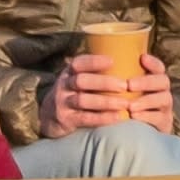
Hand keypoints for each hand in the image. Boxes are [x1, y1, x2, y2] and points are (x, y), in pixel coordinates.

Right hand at [48, 52, 176, 136]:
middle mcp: (64, 85)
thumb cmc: (74, 92)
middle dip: (104, 82)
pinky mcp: (66, 119)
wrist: (49, 116)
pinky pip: (84, 118)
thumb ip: (96, 72)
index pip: (79, 63)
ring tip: (125, 103)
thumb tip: (130, 60)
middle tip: (124, 85)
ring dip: (106, 102)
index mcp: (69, 71)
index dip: (94, 61)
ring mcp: (63, 102)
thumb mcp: (78, 78)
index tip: (112, 61)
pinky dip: (102, 118)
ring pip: (83, 100)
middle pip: (82, 81)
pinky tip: (117, 117)